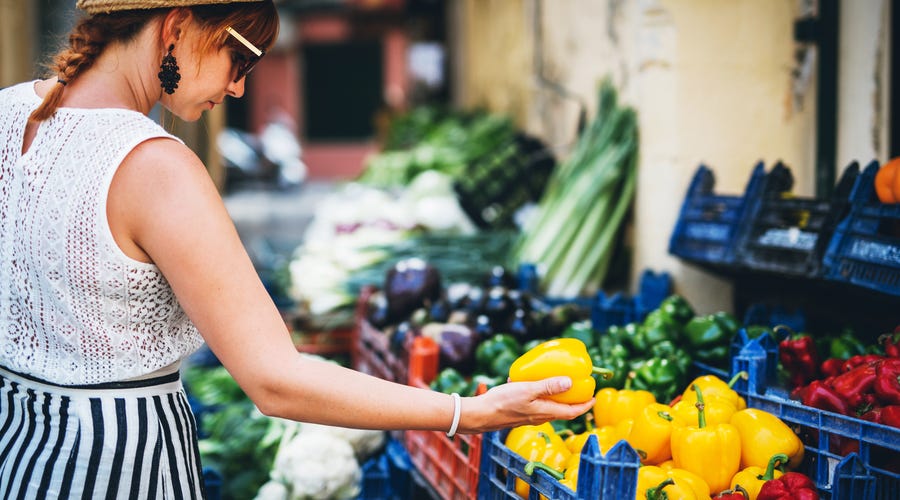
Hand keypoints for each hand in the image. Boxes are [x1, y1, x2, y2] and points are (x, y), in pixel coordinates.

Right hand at [455, 376, 594, 433]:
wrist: (482, 415)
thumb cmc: (504, 403)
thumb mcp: (528, 390)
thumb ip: (548, 386)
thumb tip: (570, 382)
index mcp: (545, 412)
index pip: (572, 412)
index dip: (585, 406)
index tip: (594, 398)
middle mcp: (540, 417)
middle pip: (563, 411)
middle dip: (574, 402)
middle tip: (581, 390)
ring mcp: (530, 416)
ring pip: (550, 408)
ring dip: (558, 398)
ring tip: (559, 383)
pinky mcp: (520, 413)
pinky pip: (537, 404)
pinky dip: (542, 396)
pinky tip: (532, 383)